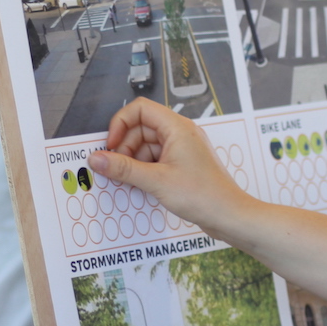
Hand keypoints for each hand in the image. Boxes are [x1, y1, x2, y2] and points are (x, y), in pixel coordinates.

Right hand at [90, 98, 252, 233]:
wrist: (229, 215)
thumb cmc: (204, 195)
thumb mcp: (156, 181)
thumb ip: (123, 169)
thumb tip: (97, 159)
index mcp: (177, 127)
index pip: (140, 109)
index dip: (120, 124)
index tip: (111, 146)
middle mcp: (180, 134)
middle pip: (140, 128)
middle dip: (125, 147)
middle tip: (116, 168)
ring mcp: (182, 149)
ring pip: (146, 145)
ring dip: (133, 161)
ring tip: (130, 180)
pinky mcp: (182, 165)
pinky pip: (155, 159)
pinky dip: (144, 169)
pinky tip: (141, 185)